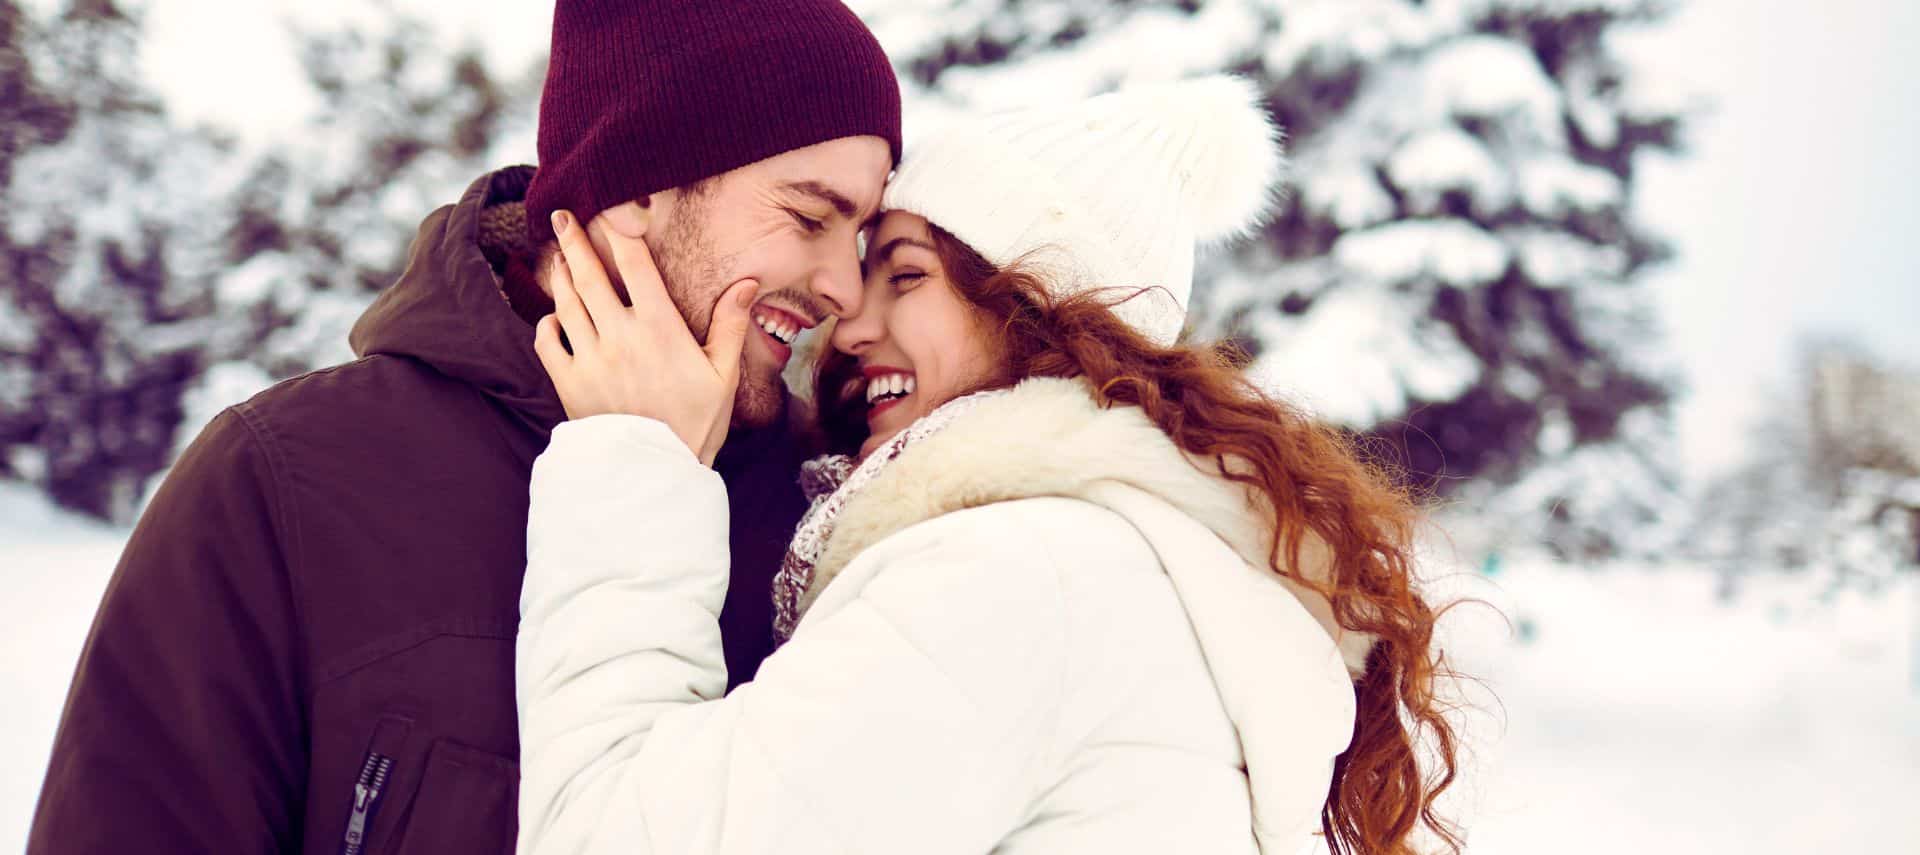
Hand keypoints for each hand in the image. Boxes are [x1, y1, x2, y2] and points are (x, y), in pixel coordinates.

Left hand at [534, 209, 758, 466]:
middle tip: (562, 215)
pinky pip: (547, 342)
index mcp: (659, 328)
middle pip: (589, 274)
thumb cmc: (695, 424)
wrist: (655, 473)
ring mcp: (589, 358)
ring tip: (558, 257)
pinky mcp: (568, 383)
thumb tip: (748, 283)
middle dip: (574, 240)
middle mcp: (619, 336)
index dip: (620, 230)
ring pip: (565, 303)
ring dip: (560, 275)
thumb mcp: (723, 376)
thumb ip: (731, 326)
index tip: (610, 208)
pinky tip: (554, 317)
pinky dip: (546, 323)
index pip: (634, 264)